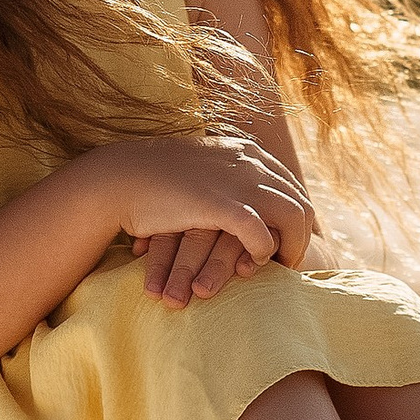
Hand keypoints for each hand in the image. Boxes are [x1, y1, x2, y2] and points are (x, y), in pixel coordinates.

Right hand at [95, 137, 311, 309]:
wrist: (119, 178)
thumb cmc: (153, 179)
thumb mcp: (200, 168)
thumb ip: (225, 176)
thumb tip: (241, 198)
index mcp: (247, 151)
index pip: (292, 187)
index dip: (295, 219)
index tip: (286, 241)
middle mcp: (251, 161)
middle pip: (300, 203)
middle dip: (300, 237)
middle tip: (289, 262)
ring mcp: (239, 181)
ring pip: (293, 217)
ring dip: (291, 247)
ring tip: (279, 268)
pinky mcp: (222, 205)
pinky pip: (262, 234)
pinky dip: (264, 253)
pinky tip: (252, 265)